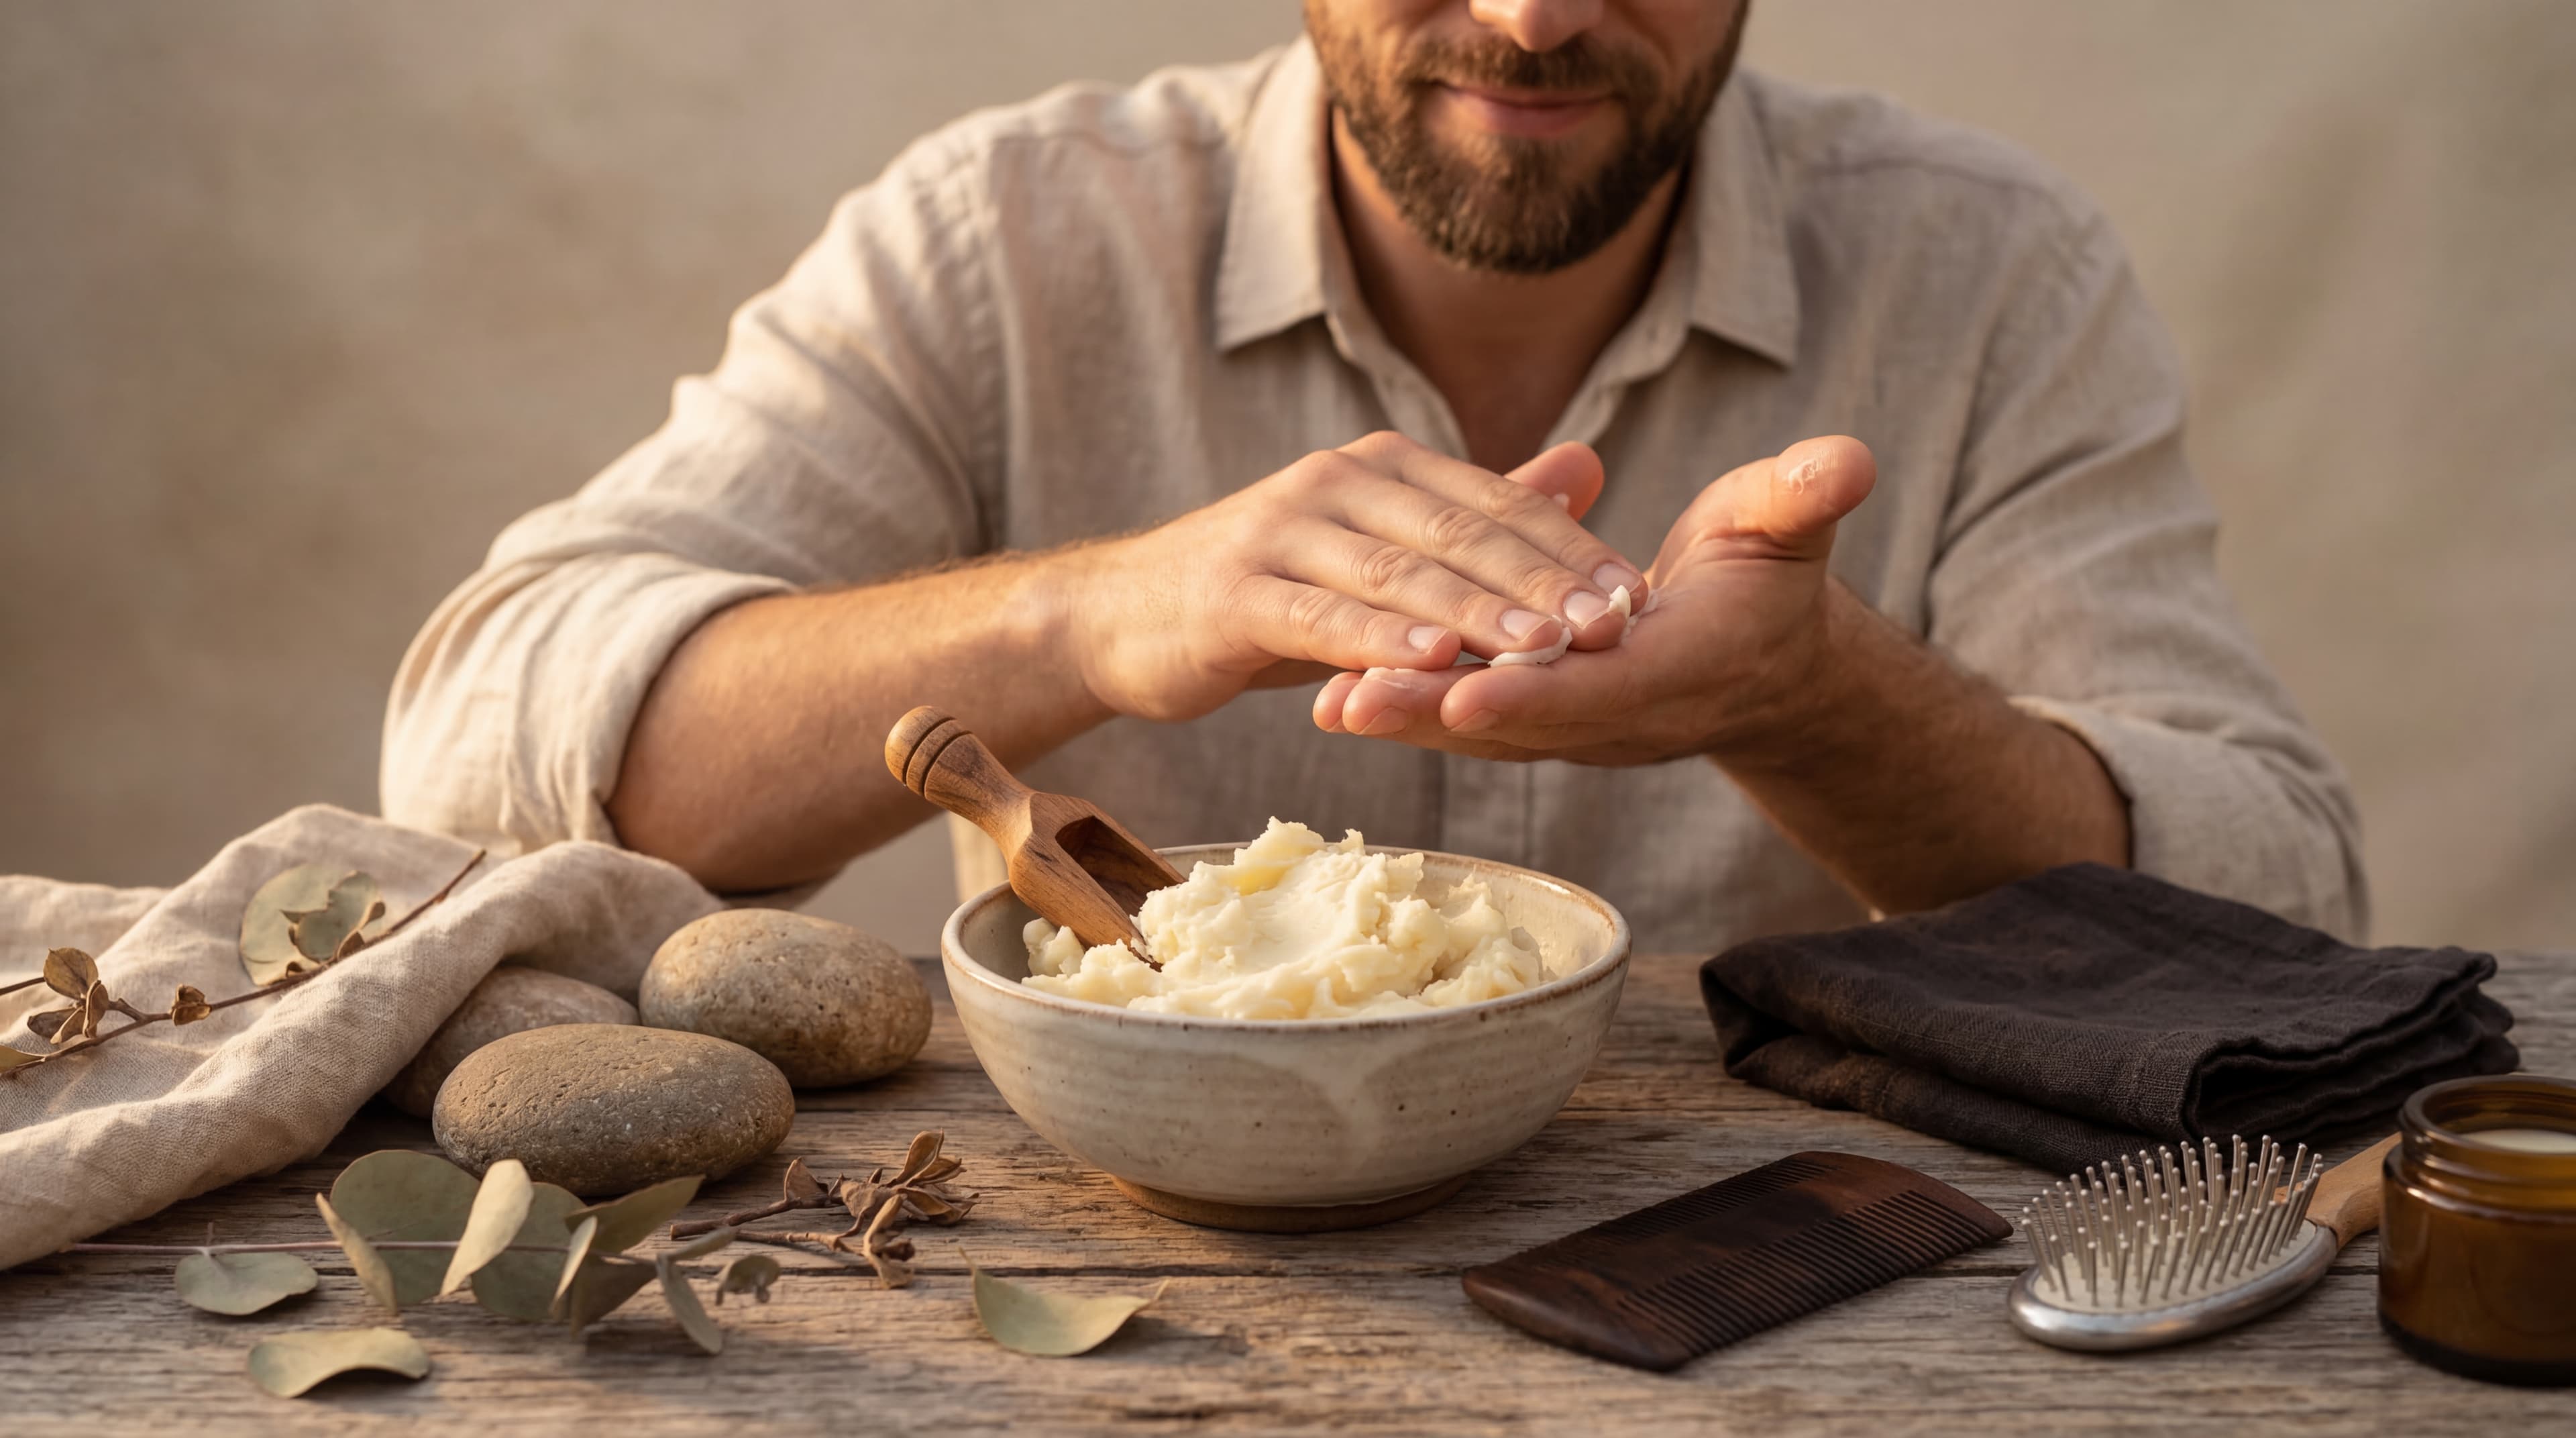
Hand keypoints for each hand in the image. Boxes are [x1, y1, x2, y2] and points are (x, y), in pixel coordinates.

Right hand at [1060, 432, 1647, 722]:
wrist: (1124, 618)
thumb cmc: (1268, 592)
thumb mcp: (1380, 550)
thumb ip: (1478, 514)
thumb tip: (1587, 465)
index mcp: (1381, 469)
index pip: (1495, 503)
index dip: (1570, 549)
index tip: (1638, 599)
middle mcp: (1334, 483)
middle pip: (1458, 531)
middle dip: (1542, 580)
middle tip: (1613, 626)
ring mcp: (1279, 533)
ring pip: (1397, 572)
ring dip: (1475, 611)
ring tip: (1544, 648)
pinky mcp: (1235, 593)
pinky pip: (1318, 615)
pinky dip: (1377, 639)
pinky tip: (1431, 661)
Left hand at [1310, 435, 1876, 760]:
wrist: (1763, 659)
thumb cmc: (1773, 577)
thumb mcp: (1793, 526)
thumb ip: (1807, 496)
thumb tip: (1847, 460)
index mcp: (1682, 670)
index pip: (1601, 688)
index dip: (1536, 693)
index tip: (1470, 691)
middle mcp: (1620, 713)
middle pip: (1519, 721)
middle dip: (1437, 712)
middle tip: (1351, 701)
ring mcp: (1573, 724)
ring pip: (1480, 726)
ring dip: (1405, 715)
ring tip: (1323, 700)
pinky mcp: (1536, 715)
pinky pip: (1465, 713)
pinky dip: (1407, 703)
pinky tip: (1333, 690)